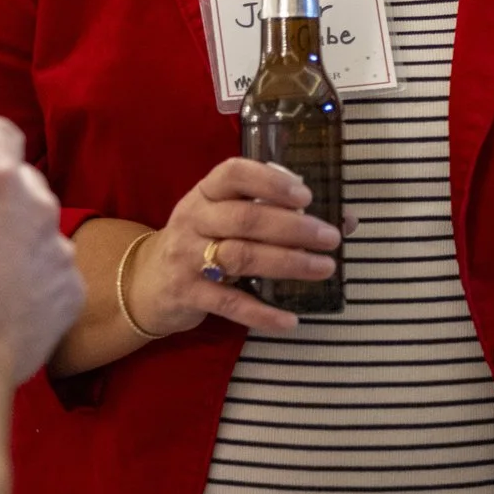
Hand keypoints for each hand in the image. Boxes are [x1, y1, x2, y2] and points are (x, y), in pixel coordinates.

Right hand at [127, 159, 344, 336]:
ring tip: (324, 268)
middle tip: (330, 238)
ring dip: (287, 263)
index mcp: (206, 192)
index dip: (270, 182)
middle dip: (293, 228)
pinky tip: (291, 319)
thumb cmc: (202, 242)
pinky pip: (229, 304)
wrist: (148, 282)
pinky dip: (262, 313)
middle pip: (245, 220)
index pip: (233, 174)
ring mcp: (187, 257)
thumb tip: (345, 219)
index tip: (306, 195)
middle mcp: (194, 219)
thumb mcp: (227, 218)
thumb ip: (277, 213)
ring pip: (241, 257)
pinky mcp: (187, 294)